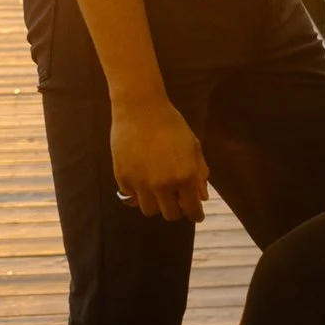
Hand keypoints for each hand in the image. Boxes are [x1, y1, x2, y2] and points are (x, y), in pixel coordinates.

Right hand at [110, 97, 209, 220]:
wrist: (140, 108)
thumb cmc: (171, 124)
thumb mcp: (193, 146)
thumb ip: (200, 173)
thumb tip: (202, 197)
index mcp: (185, 176)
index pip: (192, 209)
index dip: (195, 215)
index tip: (195, 216)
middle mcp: (163, 184)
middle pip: (169, 215)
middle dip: (176, 210)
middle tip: (176, 202)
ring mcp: (141, 183)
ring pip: (149, 210)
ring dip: (155, 204)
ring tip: (157, 192)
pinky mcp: (123, 178)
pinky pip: (130, 197)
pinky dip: (137, 193)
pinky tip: (141, 181)